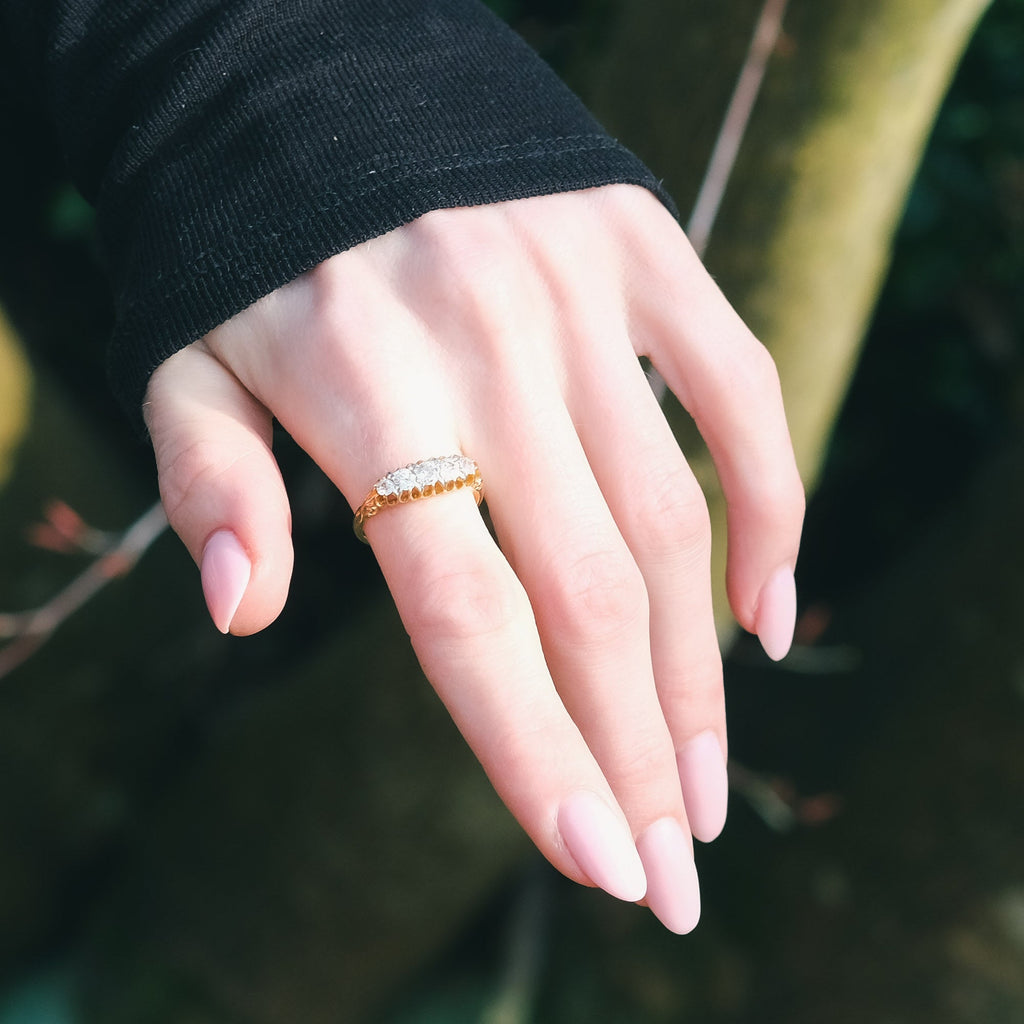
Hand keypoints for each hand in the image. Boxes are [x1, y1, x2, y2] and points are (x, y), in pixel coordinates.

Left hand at [144, 184, 803, 932]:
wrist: (324, 82)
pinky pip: (743, 393)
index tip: (599, 864)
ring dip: (700, 675)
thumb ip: (206, 480)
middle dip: (637, 755)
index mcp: (367, 395)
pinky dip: (773, 508)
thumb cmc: (253, 255)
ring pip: (672, 523)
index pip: (468, 617)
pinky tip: (768, 615)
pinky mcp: (646, 253)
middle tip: (673, 874)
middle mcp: (491, 352)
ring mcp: (584, 298)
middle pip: (590, 599)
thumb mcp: (186, 361)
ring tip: (704, 784)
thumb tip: (243, 610)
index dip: (534, 753)